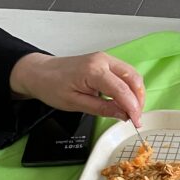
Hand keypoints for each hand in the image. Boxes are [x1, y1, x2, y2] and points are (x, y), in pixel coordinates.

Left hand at [9, 52, 144, 124]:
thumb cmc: (51, 86)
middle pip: (133, 78)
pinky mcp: (105, 61)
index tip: (136, 121)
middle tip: (136, 117)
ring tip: (131, 110)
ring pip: (132, 75)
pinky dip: (129, 87)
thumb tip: (123, 114)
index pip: (122, 90)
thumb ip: (102, 108)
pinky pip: (125, 73)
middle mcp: (103, 60)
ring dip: (136, 93)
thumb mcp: (75, 103)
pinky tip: (125, 100)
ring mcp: (105, 58)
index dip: (133, 107)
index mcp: (93, 70)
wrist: (39, 72)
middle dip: (139, 99)